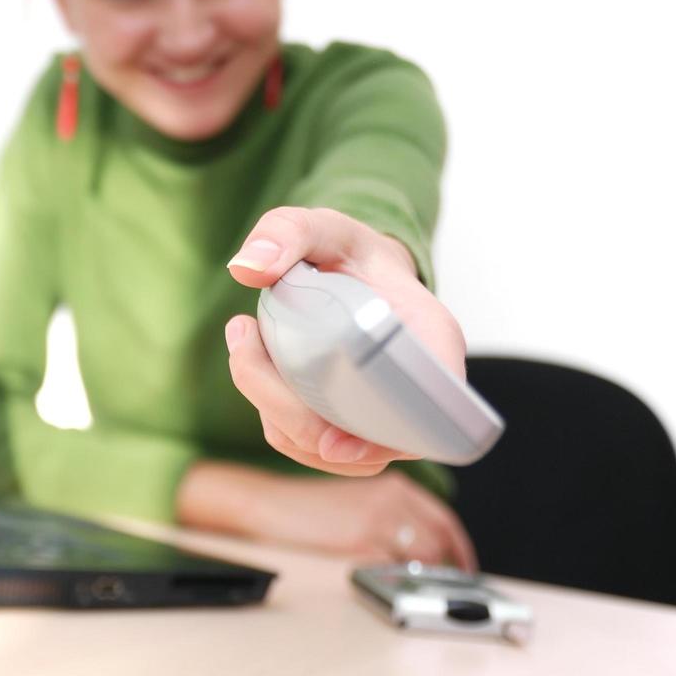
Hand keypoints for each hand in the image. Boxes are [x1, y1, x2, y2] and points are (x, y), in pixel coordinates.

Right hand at [177, 460, 476, 569]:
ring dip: (421, 576)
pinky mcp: (361, 538)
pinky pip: (394, 566)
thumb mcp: (357, 497)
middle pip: (438, 539)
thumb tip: (421, 550)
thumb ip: (391, 514)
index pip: (443, 519)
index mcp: (394, 484)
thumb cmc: (309, 506)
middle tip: (440, 587)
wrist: (271, 504)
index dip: (458, 548)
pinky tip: (386, 582)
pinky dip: (396, 578)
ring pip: (422, 555)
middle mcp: (391, 496)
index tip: (462, 567)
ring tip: (411, 588)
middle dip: (443, 568)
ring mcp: (377, 517)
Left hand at [223, 206, 466, 475]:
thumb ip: (286, 232)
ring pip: (329, 449)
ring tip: (245, 343)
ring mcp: (384, 414)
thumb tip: (248, 268)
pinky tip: (257, 368)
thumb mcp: (320, 226)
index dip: (384, 440)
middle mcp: (415, 387)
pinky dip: (275, 417)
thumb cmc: (347, 252)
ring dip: (273, 411)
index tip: (331, 442)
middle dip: (290, 411)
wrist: (353, 269)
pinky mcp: (352, 426)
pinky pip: (310, 444)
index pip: (429, 409)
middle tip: (244, 343)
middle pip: (363, 441)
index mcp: (430, 338)